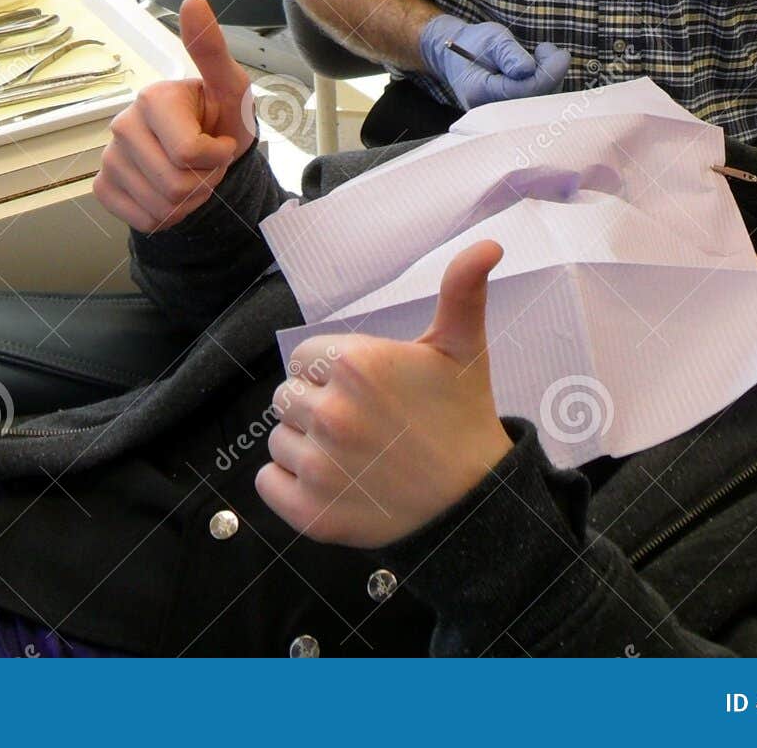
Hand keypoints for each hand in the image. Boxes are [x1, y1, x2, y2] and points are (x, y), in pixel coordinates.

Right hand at [93, 0, 256, 229]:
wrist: (207, 157)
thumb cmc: (220, 118)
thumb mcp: (231, 88)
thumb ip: (212, 50)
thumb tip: (193, 1)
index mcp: (152, 97)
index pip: (190, 152)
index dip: (217, 156)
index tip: (220, 141)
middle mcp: (122, 124)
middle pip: (176, 184)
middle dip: (204, 181)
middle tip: (206, 162)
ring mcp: (109, 156)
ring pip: (161, 206)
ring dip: (189, 199)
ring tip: (191, 174)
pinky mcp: (103, 186)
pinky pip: (143, 218)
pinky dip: (167, 214)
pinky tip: (170, 191)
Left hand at [256, 240, 513, 547]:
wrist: (474, 500)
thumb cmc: (462, 416)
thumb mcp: (462, 347)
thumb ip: (461, 289)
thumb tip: (489, 243)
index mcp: (356, 364)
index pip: (303, 358)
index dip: (331, 371)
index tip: (366, 389)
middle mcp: (331, 413)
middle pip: (286, 396)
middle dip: (317, 405)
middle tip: (364, 423)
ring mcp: (319, 466)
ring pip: (278, 439)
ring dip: (305, 444)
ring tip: (354, 452)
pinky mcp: (311, 513)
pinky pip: (267, 482)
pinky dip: (289, 483)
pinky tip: (333, 479)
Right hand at [419, 15, 570, 108]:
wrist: (458, 57)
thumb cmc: (475, 43)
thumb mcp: (491, 39)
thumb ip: (509, 54)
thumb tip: (528, 69)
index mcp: (478, 92)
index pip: (522, 90)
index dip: (547, 74)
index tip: (562, 54)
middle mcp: (488, 112)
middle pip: (534, 102)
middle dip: (551, 75)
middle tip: (548, 50)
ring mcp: (499, 118)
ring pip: (540, 106)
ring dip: (550, 79)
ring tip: (541, 53)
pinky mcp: (512, 116)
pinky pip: (538, 106)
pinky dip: (546, 86)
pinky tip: (539, 68)